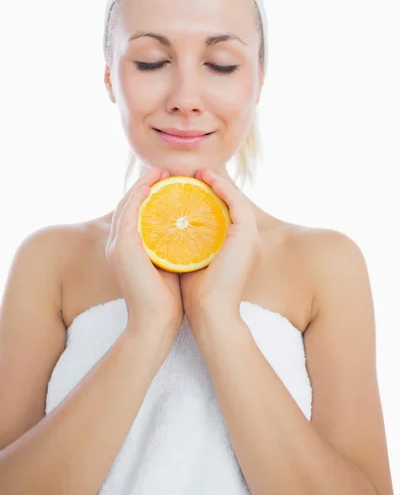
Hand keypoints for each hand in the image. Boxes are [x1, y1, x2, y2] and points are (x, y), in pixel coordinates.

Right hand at [105, 167, 183, 345]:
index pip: (134, 214)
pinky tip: (153, 185)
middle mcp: (117, 245)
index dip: (146, 195)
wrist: (156, 323)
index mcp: (127, 249)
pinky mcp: (122, 247)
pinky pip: (128, 213)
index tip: (166, 183)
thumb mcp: (170, 265)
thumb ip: (172, 246)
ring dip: (141, 184)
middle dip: (143, 184)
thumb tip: (190, 231)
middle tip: (162, 171)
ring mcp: (116, 245)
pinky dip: (139, 196)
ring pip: (125, 204)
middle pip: (127, 204)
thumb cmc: (167, 300)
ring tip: (159, 172)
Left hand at [180, 168, 262, 328]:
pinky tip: (206, 179)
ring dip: (218, 182)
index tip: (184, 188)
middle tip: (191, 175)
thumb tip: (163, 228)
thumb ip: (182, 245)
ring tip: (199, 173)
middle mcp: (246, 240)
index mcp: (235, 248)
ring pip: (236, 199)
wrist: (210, 315)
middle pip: (230, 204)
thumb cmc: (196, 296)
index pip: (222, 216)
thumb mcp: (188, 262)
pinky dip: (223, 187)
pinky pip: (236, 201)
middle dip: (212, 186)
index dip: (206, 199)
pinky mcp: (247, 234)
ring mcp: (249, 237)